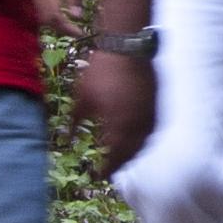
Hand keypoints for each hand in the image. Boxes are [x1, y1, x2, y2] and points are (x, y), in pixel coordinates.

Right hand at [29, 0, 83, 31]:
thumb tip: (76, 17)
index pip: (54, 15)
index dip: (66, 27)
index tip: (79, 33)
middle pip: (45, 19)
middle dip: (60, 28)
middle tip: (76, 32)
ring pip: (40, 16)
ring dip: (54, 24)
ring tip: (70, 27)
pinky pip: (39, 10)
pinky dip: (49, 17)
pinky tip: (61, 18)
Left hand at [72, 48, 154, 173]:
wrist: (126, 47)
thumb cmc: (100, 72)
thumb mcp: (82, 98)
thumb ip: (74, 121)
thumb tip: (65, 138)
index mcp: (117, 127)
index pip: (113, 158)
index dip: (106, 169)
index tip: (98, 175)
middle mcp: (137, 126)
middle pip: (131, 154)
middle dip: (120, 163)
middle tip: (111, 168)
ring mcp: (150, 115)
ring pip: (144, 143)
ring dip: (133, 153)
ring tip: (123, 155)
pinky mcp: (157, 104)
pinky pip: (151, 129)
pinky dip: (142, 138)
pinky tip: (135, 136)